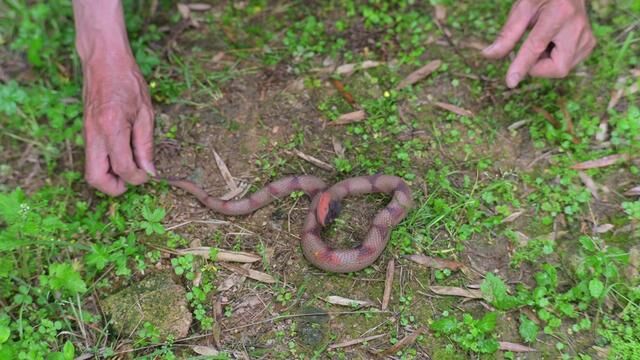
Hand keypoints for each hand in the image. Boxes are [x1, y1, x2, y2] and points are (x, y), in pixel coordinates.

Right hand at [82, 57, 155, 195]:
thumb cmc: (128, 82)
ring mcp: (87, 134)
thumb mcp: (145, 112)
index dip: (138, 178)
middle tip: (133, 179)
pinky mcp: (87, 132)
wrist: (103, 60)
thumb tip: (149, 171)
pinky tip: (123, 155)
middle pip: (96, 178)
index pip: (123, 168)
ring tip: (130, 168)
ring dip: (110, 177)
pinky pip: (93, 158)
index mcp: (112, 128)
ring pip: (91, 170)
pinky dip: (107, 164)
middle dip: (115, 188)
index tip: (148, 174)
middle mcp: (95, 134)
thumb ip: (146, 144)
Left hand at [482, 0, 595, 87]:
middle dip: (537, 66)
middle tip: (528, 47)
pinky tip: (552, 41)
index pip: (536, 46)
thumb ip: (507, 34)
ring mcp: (587, 37)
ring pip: (560, 69)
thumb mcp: (522, 8)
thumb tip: (487, 55)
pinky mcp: (589, 45)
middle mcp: (579, 27)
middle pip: (557, 68)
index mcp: (560, 13)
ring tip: (543, 37)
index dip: (521, 65)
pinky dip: (552, 59)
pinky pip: (565, 65)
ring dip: (543, 61)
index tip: (510, 82)